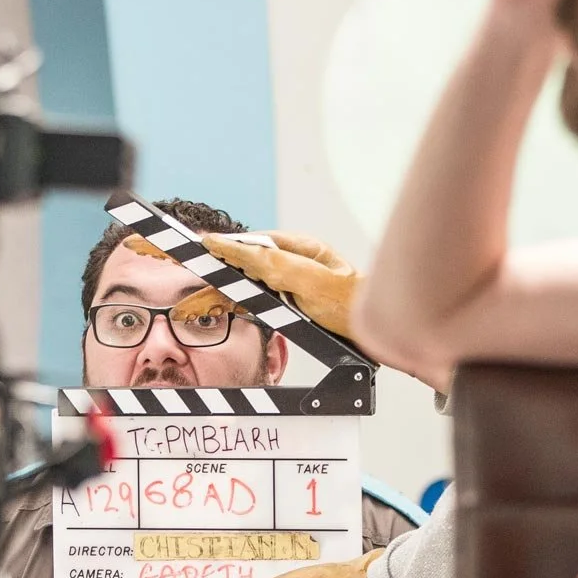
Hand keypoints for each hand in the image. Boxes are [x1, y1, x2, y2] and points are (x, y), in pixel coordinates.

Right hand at [198, 232, 361, 339]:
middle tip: (195, 263)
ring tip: (201, 292)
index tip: (202, 244)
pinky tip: (227, 305)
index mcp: (302, 248)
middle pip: (250, 261)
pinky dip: (242, 302)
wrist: (382, 333)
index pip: (255, 244)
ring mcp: (295, 284)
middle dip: (223, 266)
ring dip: (229, 287)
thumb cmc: (355, 305)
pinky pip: (260, 300)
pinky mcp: (295, 305)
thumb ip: (275, 264)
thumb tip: (241, 251)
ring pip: (252, 282)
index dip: (227, 246)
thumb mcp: (311, 282)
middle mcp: (296, 263)